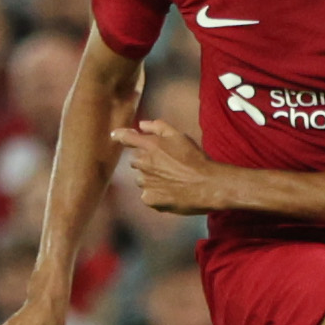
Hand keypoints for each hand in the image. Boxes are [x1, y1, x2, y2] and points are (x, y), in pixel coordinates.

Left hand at [111, 118, 230, 215]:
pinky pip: (147, 195)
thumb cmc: (196, 159)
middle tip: (167, 166)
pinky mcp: (149, 199)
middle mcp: (143, 163)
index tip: (115, 135)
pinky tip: (171, 193)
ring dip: (151, 179)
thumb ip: (159, 127)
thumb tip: (141, 125)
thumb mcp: (181, 137)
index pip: (126, 137)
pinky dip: (156, 194)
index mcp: (150, 146)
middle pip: (136, 161)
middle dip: (147, 163)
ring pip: (142, 179)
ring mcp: (145, 182)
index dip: (120, 135)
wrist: (209, 185)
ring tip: (171, 181)